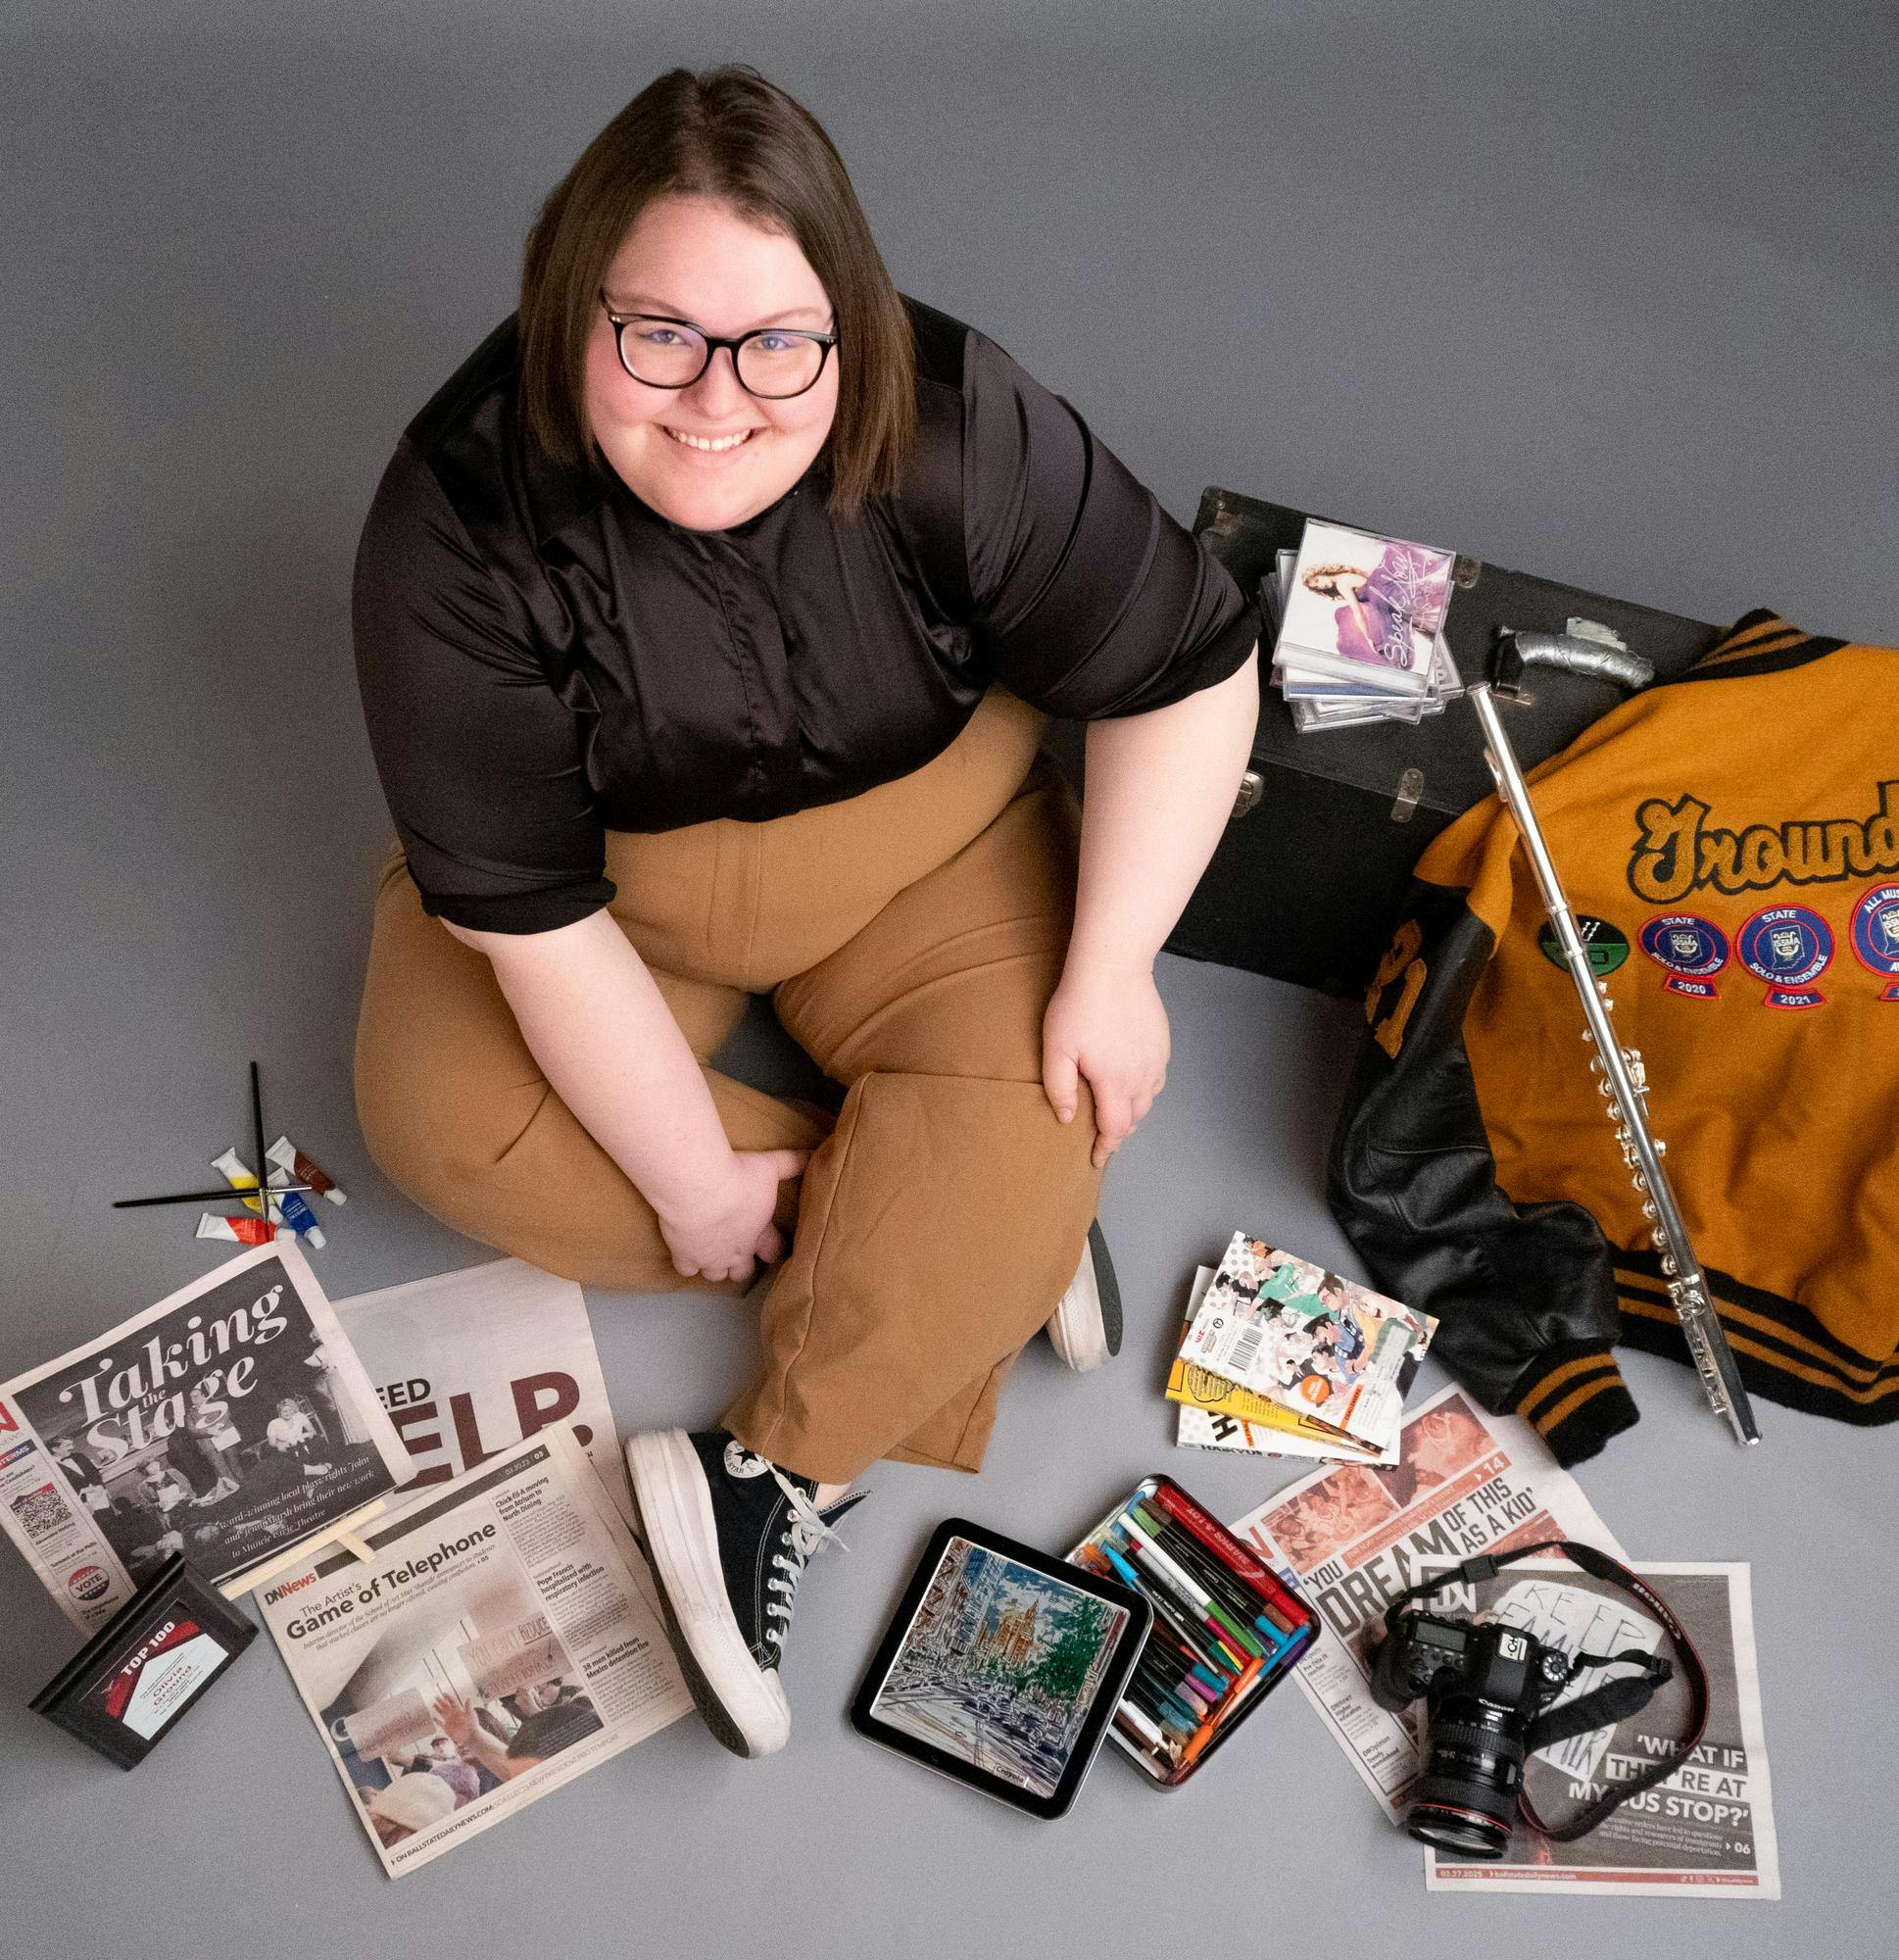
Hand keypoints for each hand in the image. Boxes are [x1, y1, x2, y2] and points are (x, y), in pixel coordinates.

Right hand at [432, 1691, 474, 1748]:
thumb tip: (468, 1698)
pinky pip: (440, 1723)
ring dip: (438, 1709)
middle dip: (441, 1701)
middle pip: (446, 1706)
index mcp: (458, 1710)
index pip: (452, 1702)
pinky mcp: (447, 1727)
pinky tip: (434, 1718)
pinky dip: (437, 1720)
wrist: (470, 1736)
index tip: (444, 1693)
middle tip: (436, 1696)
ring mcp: (449, 1721)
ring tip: (434, 1704)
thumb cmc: (472, 1725)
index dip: (448, 1697)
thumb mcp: (471, 1715)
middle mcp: (453, 1714)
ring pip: (442, 1713)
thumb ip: (468, 1707)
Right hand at [653, 1147, 810, 1283]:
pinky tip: (685, 1252)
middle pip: (742, 1272)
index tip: (774, 1247)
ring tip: (711, 1254)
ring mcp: (708, 1258)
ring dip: (714, 1266)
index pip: (774, 1251)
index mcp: (758, 1234)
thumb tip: (812, 1153)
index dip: (774, 1250)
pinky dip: (687, 1263)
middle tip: (737, 1251)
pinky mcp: (684, 1256)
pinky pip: (686, 1271)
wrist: (698, 1188)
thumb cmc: (738, 1177)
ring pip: (714, 1275)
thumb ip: (791, 1163)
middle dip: (740, 1264)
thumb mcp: (769, 1166)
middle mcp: (735, 1252)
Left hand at [1041, 963, 1169, 1168]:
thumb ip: (1059, 1087)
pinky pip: (1157, 1077)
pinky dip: (1145, 1089)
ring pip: (1148, 1099)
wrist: (1113, 966)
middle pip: (1134, 1118)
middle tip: (1101, 1137)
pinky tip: (1132, 1081)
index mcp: (1115, 1082)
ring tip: (1116, 1112)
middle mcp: (1141, 1076)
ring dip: (1132, 1111)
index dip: (1105, 1148)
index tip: (1096, 1158)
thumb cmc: (1080, 1004)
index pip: (1115, 1129)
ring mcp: (1156, 1059)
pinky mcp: (1162, 1042)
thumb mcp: (1057, 1047)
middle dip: (1118, 1131)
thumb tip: (1066, 1117)